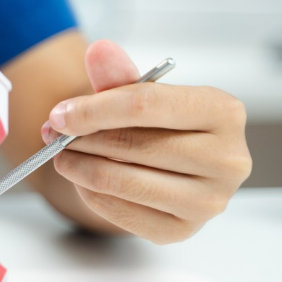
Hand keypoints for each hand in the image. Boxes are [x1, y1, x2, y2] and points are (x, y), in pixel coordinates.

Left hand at [41, 40, 251, 243]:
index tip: (60, 114)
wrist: (172, 167)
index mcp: (224, 111)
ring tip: (63, 156)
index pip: (146, 105)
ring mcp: (210, 200)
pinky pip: (122, 213)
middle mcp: (228, 158)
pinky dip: (92, 195)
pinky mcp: (185, 230)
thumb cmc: (160, 126)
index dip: (94, 109)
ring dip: (80, 167)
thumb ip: (118, 74)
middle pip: (133, 144)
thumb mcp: (141, 94)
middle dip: (82, 139)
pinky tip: (84, 180)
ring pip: (124, 181)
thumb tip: (98, 51)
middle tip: (53, 134)